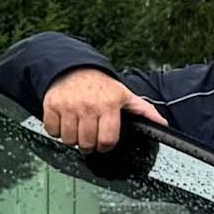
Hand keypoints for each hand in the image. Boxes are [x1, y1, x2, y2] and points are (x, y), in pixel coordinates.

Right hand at [39, 68, 158, 150]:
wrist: (73, 68)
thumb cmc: (102, 86)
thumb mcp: (126, 96)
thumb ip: (145, 111)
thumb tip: (163, 125)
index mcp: (109, 105)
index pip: (107, 140)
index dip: (106, 146)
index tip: (104, 143)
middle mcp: (88, 105)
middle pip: (87, 143)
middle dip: (89, 145)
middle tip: (90, 138)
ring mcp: (68, 105)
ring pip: (69, 140)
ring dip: (73, 139)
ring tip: (78, 130)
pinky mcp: (51, 105)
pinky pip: (52, 131)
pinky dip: (56, 131)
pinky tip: (65, 123)